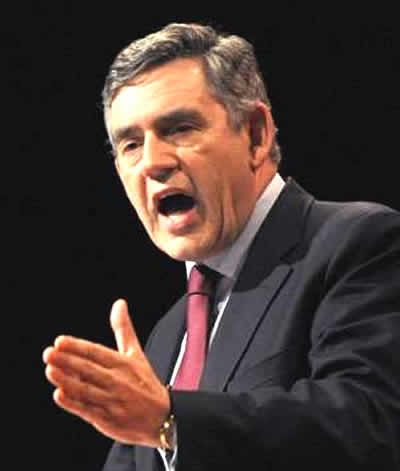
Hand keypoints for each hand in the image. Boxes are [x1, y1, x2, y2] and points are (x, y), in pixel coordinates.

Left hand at [43, 299, 169, 446]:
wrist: (162, 416)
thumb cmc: (144, 381)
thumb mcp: (136, 353)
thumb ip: (123, 329)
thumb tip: (119, 303)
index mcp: (123, 364)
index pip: (97, 353)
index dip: (78, 347)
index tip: (60, 341)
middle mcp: (118, 381)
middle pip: (89, 370)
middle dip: (68, 361)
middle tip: (49, 353)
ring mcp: (112, 401)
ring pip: (86, 390)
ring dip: (67, 381)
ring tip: (50, 370)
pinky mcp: (108, 419)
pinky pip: (88, 411)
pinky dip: (74, 404)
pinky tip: (59, 395)